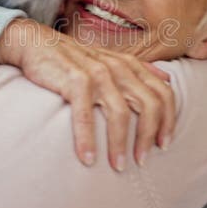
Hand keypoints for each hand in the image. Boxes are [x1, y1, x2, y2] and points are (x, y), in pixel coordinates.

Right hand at [0, 18, 176, 170]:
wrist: (37, 42)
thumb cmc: (75, 57)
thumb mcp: (111, 59)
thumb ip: (140, 69)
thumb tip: (168, 79)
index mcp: (130, 65)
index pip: (163, 93)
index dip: (168, 121)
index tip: (163, 144)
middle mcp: (118, 68)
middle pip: (148, 105)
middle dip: (147, 137)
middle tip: (141, 160)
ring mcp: (97, 73)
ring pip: (120, 113)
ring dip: (120, 144)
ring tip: (118, 165)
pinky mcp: (75, 80)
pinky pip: (85, 115)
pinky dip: (87, 139)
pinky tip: (88, 158)